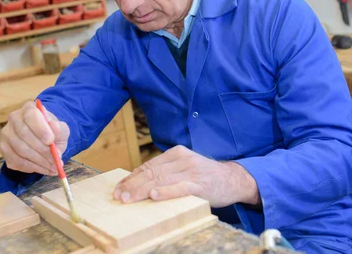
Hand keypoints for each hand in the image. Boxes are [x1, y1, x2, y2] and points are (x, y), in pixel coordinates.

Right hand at [0, 101, 69, 175]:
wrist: (46, 140)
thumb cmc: (53, 132)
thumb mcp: (61, 129)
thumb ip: (59, 128)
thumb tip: (54, 127)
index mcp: (29, 108)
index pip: (30, 116)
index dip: (40, 129)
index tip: (50, 141)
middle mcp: (14, 119)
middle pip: (24, 135)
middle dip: (41, 150)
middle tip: (55, 160)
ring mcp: (7, 134)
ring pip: (20, 150)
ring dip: (39, 161)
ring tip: (53, 167)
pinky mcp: (4, 149)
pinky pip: (16, 161)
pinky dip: (32, 167)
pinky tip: (44, 168)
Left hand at [113, 145, 259, 207]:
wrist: (232, 179)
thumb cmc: (205, 176)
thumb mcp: (184, 167)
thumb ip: (166, 171)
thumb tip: (139, 182)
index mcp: (177, 153)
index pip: (149, 166)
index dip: (132, 177)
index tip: (119, 188)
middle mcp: (183, 159)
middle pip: (152, 172)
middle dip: (133, 185)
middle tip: (119, 195)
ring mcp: (191, 171)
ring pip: (162, 180)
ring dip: (142, 190)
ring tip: (129, 198)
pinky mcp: (200, 184)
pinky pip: (180, 188)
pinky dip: (166, 192)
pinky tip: (154, 195)